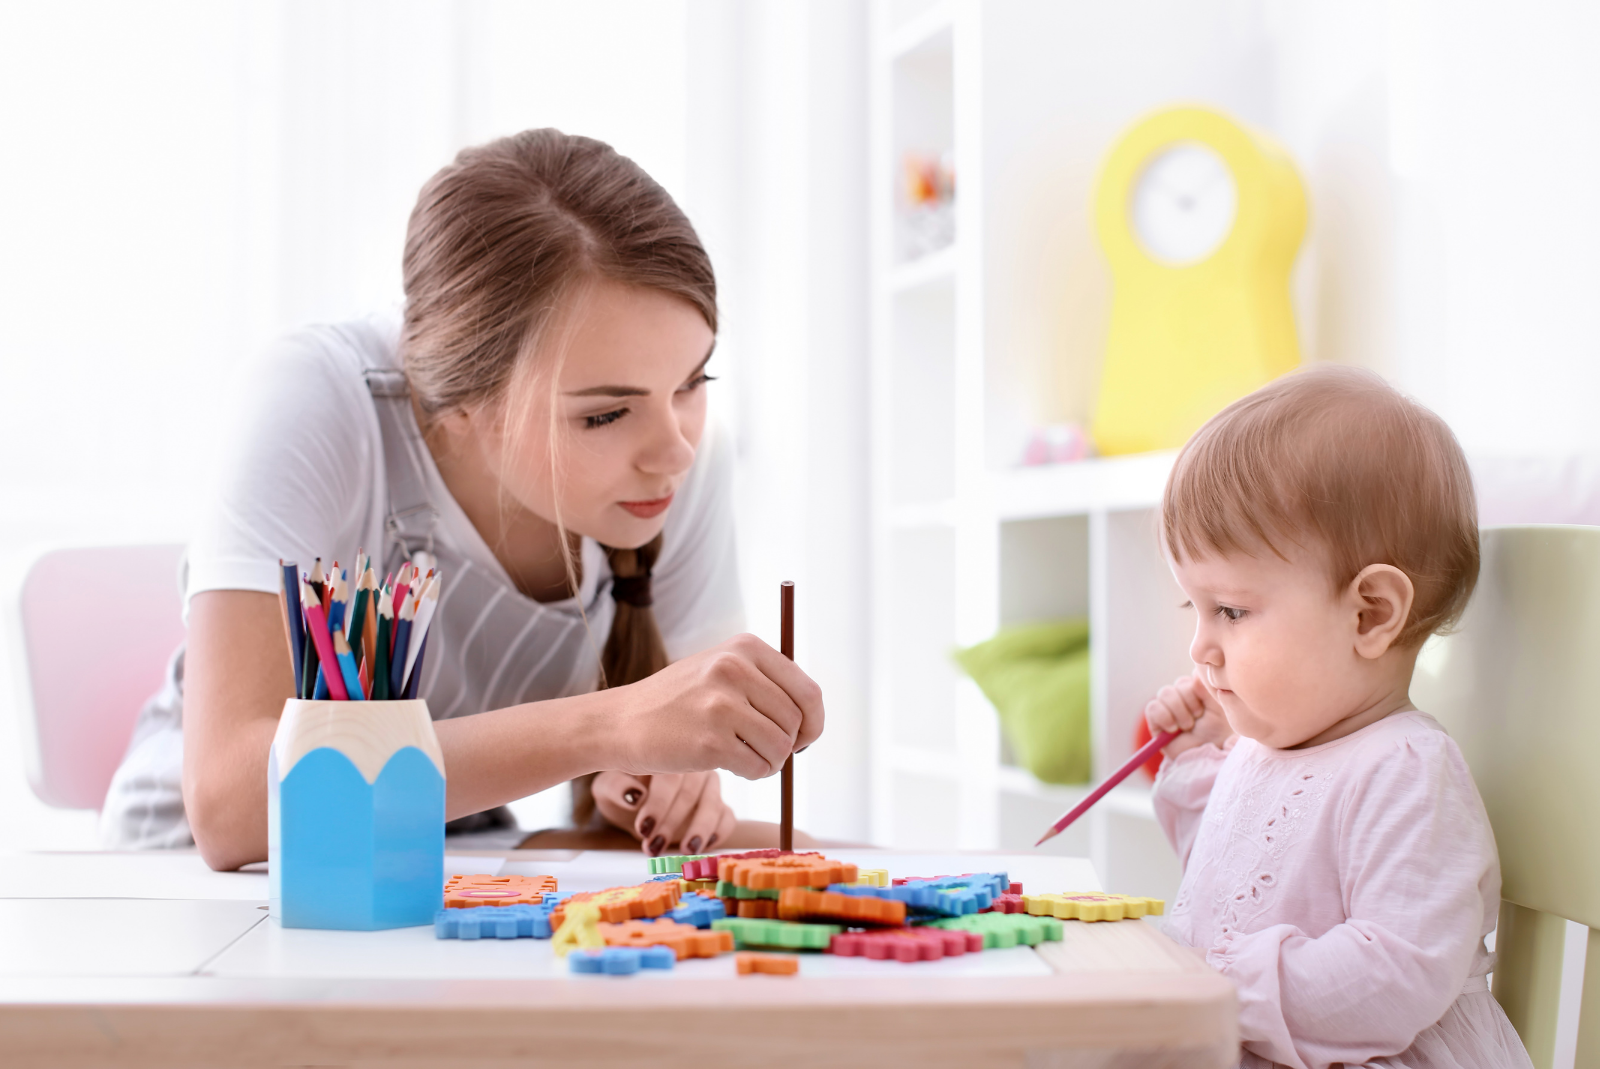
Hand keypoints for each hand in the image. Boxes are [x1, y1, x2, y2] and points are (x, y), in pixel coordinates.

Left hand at [591, 770, 736, 855]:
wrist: (631, 802)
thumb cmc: (621, 789)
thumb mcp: (608, 788)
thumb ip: (616, 787)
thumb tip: (634, 796)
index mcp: (667, 753)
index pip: (670, 776)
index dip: (659, 804)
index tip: (644, 828)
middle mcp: (694, 765)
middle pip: (692, 792)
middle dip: (672, 823)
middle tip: (654, 846)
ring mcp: (709, 785)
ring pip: (713, 804)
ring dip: (698, 830)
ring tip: (684, 850)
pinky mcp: (719, 806)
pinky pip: (727, 817)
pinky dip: (718, 832)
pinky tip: (702, 846)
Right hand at [605, 634, 823, 780]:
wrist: (622, 721)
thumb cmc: (680, 701)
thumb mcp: (722, 670)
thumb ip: (767, 684)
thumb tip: (813, 719)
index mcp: (746, 647)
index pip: (808, 692)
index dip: (813, 722)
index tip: (803, 737)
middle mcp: (735, 669)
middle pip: (796, 722)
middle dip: (788, 745)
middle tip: (764, 750)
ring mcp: (722, 704)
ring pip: (781, 747)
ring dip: (769, 761)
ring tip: (743, 755)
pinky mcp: (710, 741)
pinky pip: (758, 767)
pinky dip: (752, 773)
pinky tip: (728, 763)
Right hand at [1143, 673, 1232, 757]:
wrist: (1203, 753)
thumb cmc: (1216, 732)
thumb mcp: (1218, 708)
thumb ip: (1207, 688)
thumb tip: (1195, 671)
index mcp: (1197, 689)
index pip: (1191, 675)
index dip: (1198, 690)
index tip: (1206, 705)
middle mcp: (1182, 694)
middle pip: (1179, 684)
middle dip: (1191, 703)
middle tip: (1198, 717)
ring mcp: (1167, 705)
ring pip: (1165, 693)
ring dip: (1179, 712)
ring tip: (1187, 726)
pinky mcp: (1155, 717)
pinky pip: (1153, 707)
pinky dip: (1165, 717)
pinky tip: (1173, 729)